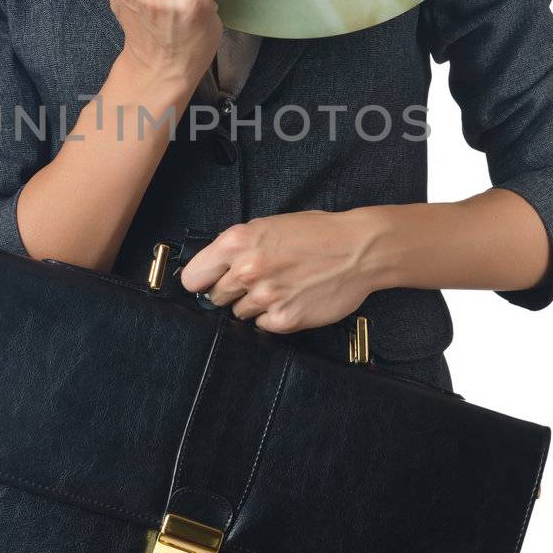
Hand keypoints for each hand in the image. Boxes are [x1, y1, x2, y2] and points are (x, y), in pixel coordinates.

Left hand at [178, 209, 396, 333]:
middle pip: (215, 298)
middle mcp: (247, 270)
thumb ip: (238, 247)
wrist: (359, 249)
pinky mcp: (285, 319)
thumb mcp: (268, 226)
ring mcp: (266, 297)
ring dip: (255, 304)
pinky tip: (293, 299)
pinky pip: (264, 326)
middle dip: (231, 292)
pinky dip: (275, 317)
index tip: (209, 283)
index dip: (201, 281)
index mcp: (237, 242)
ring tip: (282, 287)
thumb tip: (213, 269)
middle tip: (257, 281)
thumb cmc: (317, 233)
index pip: (192, 278)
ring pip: (240, 313)